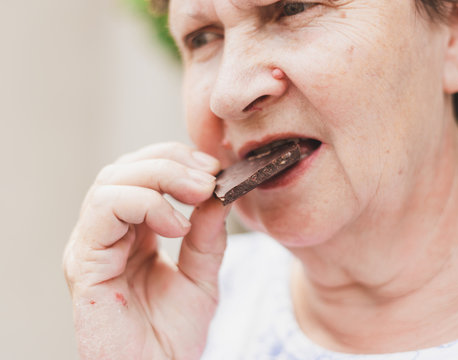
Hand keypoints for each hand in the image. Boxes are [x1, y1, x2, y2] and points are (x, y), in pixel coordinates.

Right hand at [63, 143, 228, 359]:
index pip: (143, 173)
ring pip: (111, 181)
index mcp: (131, 232)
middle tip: (209, 177)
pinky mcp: (83, 263)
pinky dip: (145, 205)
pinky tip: (176, 225)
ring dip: (161, 177)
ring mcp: (92, 246)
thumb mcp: (201, 276)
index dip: (177, 161)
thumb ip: (208, 236)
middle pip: (126, 169)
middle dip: (171, 162)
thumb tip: (218, 194)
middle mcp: (107, 234)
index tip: (215, 169)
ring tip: (199, 195)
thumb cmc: (172, 335)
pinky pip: (104, 210)